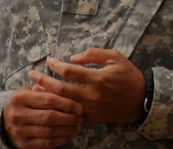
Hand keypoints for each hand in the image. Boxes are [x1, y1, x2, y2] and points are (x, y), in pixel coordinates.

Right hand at [2, 85, 82, 148]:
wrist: (2, 121)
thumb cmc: (23, 102)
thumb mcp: (29, 91)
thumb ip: (46, 89)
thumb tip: (70, 92)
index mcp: (20, 98)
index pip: (49, 100)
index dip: (67, 104)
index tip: (79, 107)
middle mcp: (18, 115)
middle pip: (50, 117)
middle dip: (69, 118)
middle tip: (81, 118)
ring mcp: (20, 131)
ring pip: (49, 131)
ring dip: (67, 130)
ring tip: (78, 126)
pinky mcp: (23, 144)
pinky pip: (46, 143)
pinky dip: (60, 140)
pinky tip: (68, 134)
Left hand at [29, 48, 146, 124]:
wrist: (141, 100)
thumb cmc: (128, 76)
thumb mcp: (116, 57)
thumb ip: (95, 54)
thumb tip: (74, 57)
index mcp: (98, 78)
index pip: (69, 71)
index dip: (56, 65)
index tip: (49, 60)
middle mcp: (92, 94)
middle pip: (60, 89)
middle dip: (43, 81)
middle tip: (32, 74)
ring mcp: (90, 108)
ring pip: (62, 104)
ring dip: (47, 96)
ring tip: (35, 89)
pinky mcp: (91, 118)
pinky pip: (70, 116)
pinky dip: (58, 110)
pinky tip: (50, 105)